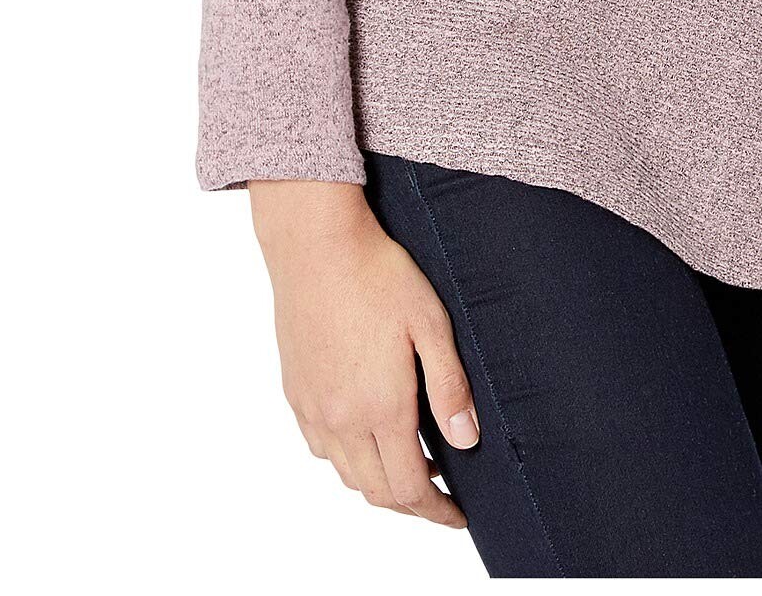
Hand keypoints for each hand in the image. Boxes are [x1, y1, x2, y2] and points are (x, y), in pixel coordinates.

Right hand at [249, 179, 480, 526]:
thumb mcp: (430, 323)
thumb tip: (466, 440)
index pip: (409, 488)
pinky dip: (347, 459)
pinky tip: (366, 433)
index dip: (436, 511)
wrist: (317, 245)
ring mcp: (313, 408)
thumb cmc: (379, 274)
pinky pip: (321, 448)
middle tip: (440, 494)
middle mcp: (342, 418)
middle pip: (377, 491)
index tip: (458, 516)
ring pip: (346, 474)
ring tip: (410, 463)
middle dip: (411, 503)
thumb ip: (449, 387)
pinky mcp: (294, 392)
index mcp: (381, 407)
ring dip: (379, 482)